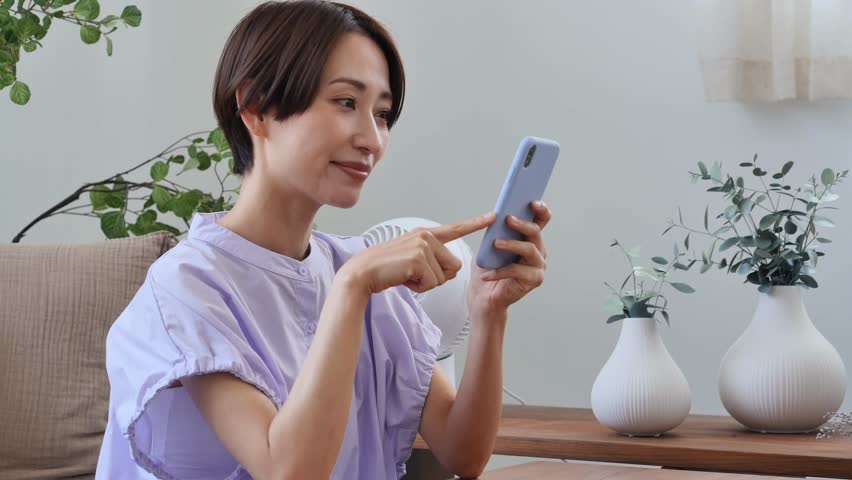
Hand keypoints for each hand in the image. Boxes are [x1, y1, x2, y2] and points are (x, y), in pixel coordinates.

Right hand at [339, 212, 496, 297]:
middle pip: (454, 265)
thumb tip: (453, 271)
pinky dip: (420, 287)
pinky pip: (433, 283)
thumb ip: (434, 261)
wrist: (362, 274)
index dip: (475, 223)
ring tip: (406, 275)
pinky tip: (404, 279)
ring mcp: (422, 246)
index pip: (455, 229)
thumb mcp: (413, 261)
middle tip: (413, 274)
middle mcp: (425, 236)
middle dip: (438, 277)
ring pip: (444, 276)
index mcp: (424, 234)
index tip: (493, 216)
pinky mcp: (418, 258)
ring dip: (426, 283)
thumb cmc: (386, 270)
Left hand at [468, 201, 551, 314]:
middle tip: (508, 219)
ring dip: (512, 245)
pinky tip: (487, 274)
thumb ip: (497, 230)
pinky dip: (500, 271)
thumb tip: (498, 214)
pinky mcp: (534, 280)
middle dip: (522, 224)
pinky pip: (517, 271)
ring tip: (496, 244)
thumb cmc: (488, 268)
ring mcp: (538, 266)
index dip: (541, 209)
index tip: (532, 202)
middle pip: (535, 232)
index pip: (541, 220)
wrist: (484, 297)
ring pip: (529, 250)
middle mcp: (538, 251)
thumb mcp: (490, 245)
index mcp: (530, 239)